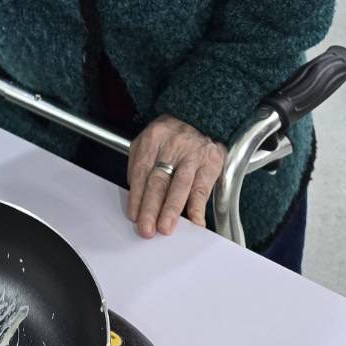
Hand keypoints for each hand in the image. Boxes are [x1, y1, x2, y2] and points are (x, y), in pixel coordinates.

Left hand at [126, 115, 226, 238]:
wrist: (206, 116)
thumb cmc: (174, 133)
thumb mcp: (151, 138)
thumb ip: (140, 162)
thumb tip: (135, 194)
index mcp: (153, 139)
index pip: (141, 171)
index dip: (137, 196)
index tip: (134, 215)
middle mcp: (172, 146)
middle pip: (158, 180)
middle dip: (151, 207)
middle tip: (146, 228)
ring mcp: (193, 155)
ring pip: (180, 185)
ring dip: (172, 209)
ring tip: (165, 227)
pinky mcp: (211, 163)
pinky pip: (203, 188)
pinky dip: (198, 207)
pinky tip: (195, 222)